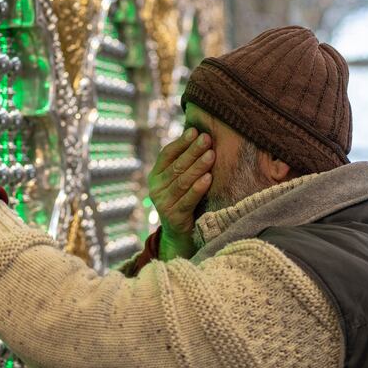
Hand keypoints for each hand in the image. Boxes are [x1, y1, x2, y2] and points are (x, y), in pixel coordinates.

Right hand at [149, 127, 212, 259]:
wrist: (180, 236)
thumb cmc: (185, 201)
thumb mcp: (180, 182)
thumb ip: (184, 163)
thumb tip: (199, 134)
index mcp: (156, 176)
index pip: (167, 155)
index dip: (181, 143)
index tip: (195, 131)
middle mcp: (156, 189)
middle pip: (176, 166)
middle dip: (193, 151)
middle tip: (207, 139)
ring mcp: (163, 203)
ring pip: (182, 181)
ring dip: (198, 167)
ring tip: (211, 154)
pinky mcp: (173, 217)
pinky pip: (188, 200)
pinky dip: (198, 188)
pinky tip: (209, 178)